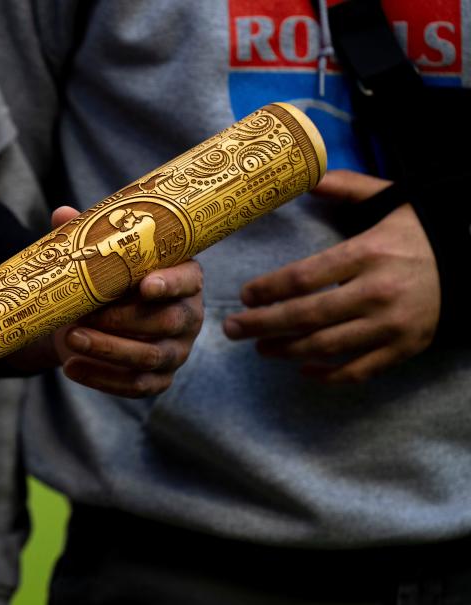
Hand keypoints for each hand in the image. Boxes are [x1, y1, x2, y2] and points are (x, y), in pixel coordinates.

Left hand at [50, 206, 203, 397]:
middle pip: (166, 322)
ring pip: (149, 357)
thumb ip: (86, 237)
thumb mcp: (97, 259)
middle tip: (84, 316)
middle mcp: (188, 316)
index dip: (170, 283)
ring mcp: (176, 351)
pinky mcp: (159, 380)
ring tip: (71, 339)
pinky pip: (136, 386)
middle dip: (122, 321)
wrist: (91, 322)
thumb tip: (62, 215)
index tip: (145, 285)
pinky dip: (101, 379)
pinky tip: (72, 367)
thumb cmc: (105, 282)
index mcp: (183, 278)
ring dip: (107, 349)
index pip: (187, 280)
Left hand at [222, 169, 439, 382]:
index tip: (245, 296)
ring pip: (328, 345)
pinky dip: (329, 375)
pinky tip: (304, 369)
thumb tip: (307, 178)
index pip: (305, 277)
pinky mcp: (405, 348)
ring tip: (260, 348)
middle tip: (233, 329)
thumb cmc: (423, 230)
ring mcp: (393, 325)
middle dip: (263, 324)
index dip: (269, 290)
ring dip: (287, 349)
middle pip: (308, 315)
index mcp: (368, 253)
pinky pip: (360, 370)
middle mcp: (378, 292)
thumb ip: (347, 188)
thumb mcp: (391, 198)